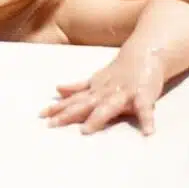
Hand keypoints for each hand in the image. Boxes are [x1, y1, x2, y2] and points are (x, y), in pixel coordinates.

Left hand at [41, 50, 164, 135]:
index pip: (73, 100)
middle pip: (84, 104)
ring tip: (85, 131)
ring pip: (108, 107)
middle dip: (68, 114)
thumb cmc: (118, 72)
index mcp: (94, 90)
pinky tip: (148, 133)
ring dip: (97, 118)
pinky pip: (145, 109)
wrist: (144, 54)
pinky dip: (147, 120)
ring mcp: (123, 93)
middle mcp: (105, 92)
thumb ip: (78, 87)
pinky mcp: (143, 95)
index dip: (57, 107)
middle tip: (51, 124)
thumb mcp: (95, 79)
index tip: (40, 115)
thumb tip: (57, 89)